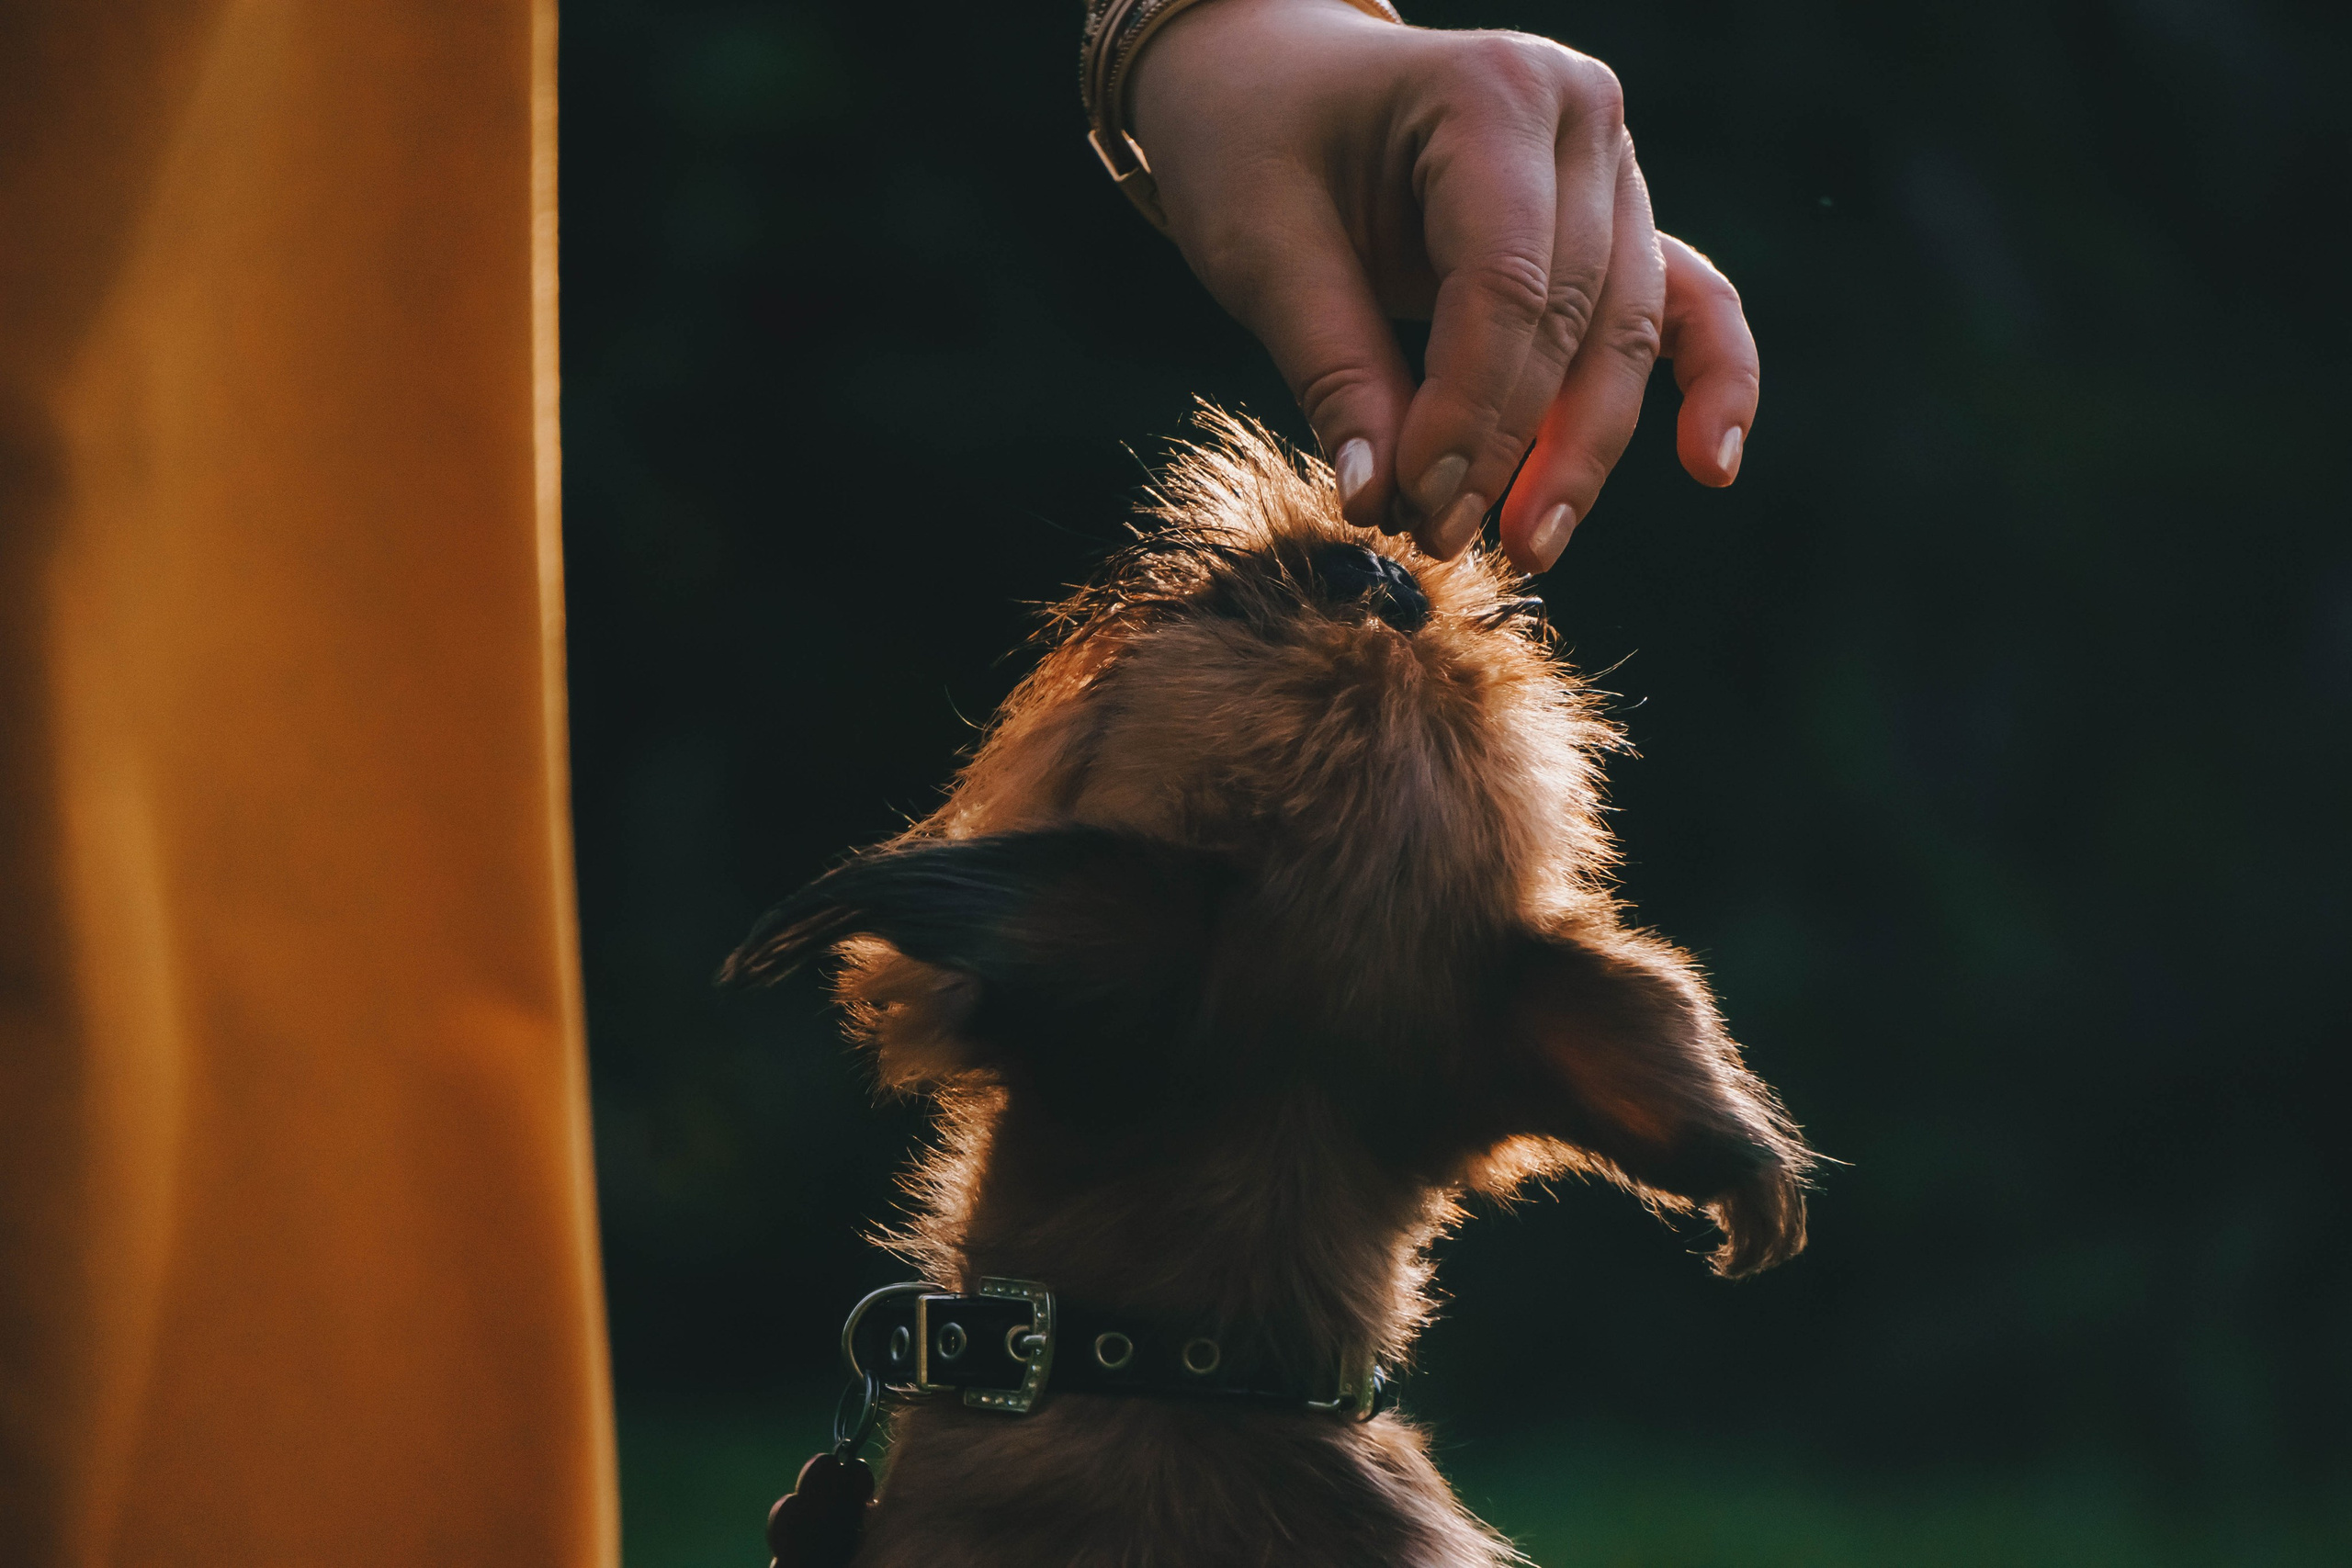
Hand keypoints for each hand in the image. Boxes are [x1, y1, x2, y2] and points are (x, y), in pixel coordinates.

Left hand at [1128, 0, 1759, 570]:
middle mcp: (1578, 114)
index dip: (1466, 412)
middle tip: (1442, 540)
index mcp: (1490, 90)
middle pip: (1574, 318)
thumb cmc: (1254, 144)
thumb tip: (1381, 502)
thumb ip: (1334, 371)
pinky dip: (1709, 382)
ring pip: (1625, 335)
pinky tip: (1708, 465)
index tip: (1411, 505)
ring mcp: (1613, 163)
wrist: (1272, 79)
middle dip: (1513, 447)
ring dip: (1580, 448)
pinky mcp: (1621, 217)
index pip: (1504, 285)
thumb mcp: (1262, 249)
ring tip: (1526, 544)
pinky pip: (1687, 305)